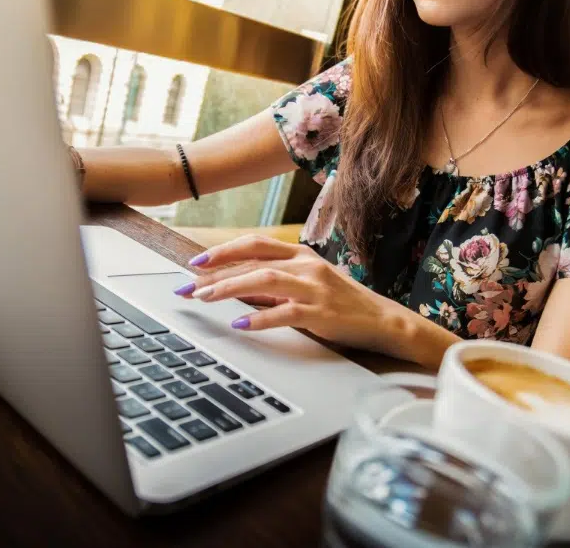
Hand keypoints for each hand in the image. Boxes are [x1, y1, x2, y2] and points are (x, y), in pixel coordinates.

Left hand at [173, 235, 405, 352]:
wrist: (382, 320)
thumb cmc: (341, 303)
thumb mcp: (306, 285)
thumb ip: (273, 285)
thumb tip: (235, 287)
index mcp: (300, 254)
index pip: (254, 244)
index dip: (222, 251)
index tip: (195, 262)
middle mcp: (306, 265)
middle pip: (253, 261)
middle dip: (215, 273)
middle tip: (187, 286)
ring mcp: (315, 288)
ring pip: (265, 281)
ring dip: (230, 288)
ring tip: (205, 298)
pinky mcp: (322, 313)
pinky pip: (285, 313)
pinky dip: (259, 318)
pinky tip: (240, 324)